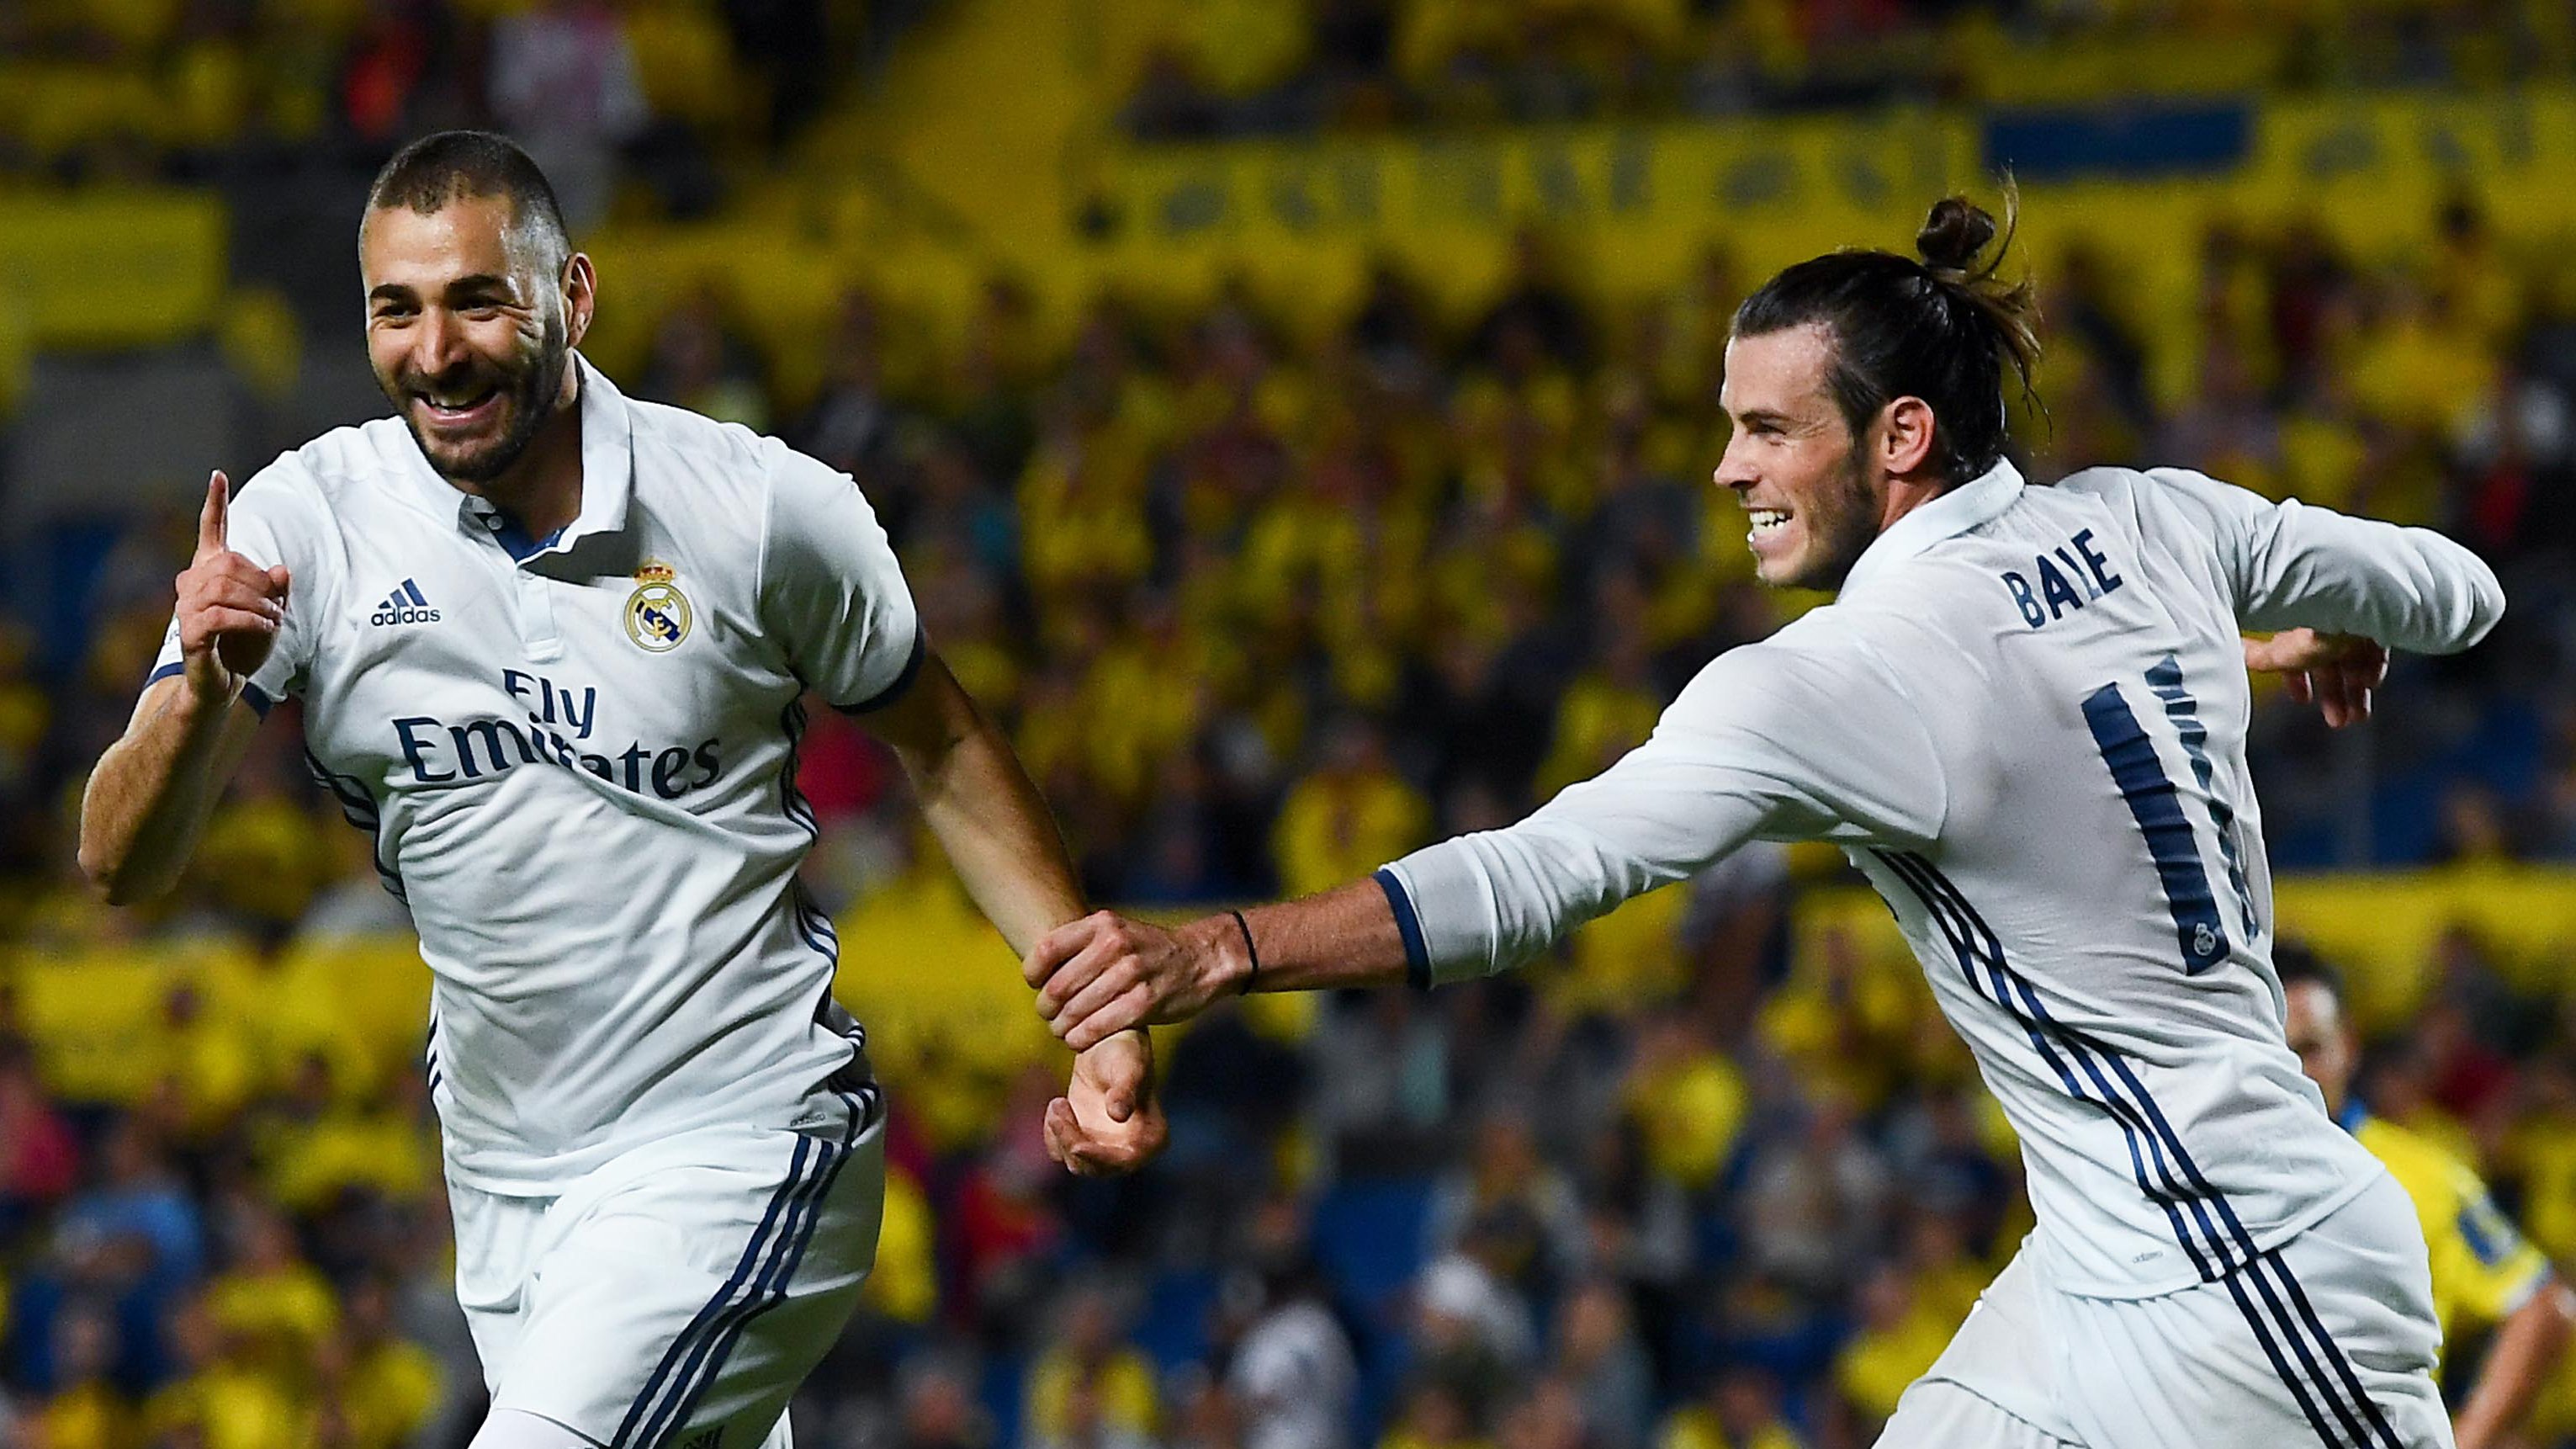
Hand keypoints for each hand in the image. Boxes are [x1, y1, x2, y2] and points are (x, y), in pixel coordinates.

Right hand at [175, 472, 289, 710]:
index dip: (214, 503)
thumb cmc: (244, 646)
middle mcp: (192, 583)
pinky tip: (266, 630)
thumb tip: (281, 569)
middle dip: (262, 587)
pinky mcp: (190, 632)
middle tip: (278, 610)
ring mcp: (187, 607)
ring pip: (225, 590)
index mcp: (211, 572)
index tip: (218, 475)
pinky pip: (222, 616)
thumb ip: (275, 590)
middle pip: (231, 566)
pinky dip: (250, 622)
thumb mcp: (270, 614)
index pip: (211, 531)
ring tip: (274, 622)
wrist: (224, 684)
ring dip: (259, 606)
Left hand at [1024, 911, 1238, 1050]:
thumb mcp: (1117, 930)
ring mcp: (1131, 974)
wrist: (1202, 960)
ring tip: (1060, 1030)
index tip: (1035, 985)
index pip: (1047, 949)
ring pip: (1075, 1010)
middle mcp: (1115, 945)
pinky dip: (1080, 1038)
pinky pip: (1098, 1027)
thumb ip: (1081, 943)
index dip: (1033, 972)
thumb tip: (1037, 970)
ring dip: (1061, 1027)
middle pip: (1058, 985)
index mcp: (1103, 924)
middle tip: (1048, 1016)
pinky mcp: (1144, 1003)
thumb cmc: (1149, 950)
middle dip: (1046, 1007)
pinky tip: (1077, 1039)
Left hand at [1044, 1029, 1167, 1175]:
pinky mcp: (1083, 1141)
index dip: (1099, 1158)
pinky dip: (1053, 1135)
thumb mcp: (1128, 1067)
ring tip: (1058, 1101)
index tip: (1077, 1146)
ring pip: (1076, 1163)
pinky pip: (1061, 1152)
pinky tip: (1057, 1104)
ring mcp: (1105, 1148)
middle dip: (1072, 1141)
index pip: (1125, 1161)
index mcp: (1152, 1138)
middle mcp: (1131, 1150)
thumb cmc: (1125, 1051)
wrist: (1105, 1043)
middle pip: (1095, 1167)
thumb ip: (1124, 1091)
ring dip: (1061, 1135)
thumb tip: (1119, 1115)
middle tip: (1058, 1105)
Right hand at [2243, 629, 2386, 728]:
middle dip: (2332, 697)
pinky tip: (2370, 683)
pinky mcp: (2379, 625)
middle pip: (2329, 665)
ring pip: (2354, 663)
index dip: (2296, 680)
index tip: (2302, 700)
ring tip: (2357, 718)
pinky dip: (2373, 670)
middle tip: (2337, 723)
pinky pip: (2376, 651)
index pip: (2294, 657)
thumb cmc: (2316, 630)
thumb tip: (2237, 652)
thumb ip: (2261, 659)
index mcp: (2297, 631)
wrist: (2354, 609)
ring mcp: (2353, 626)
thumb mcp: (2283, 653)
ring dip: (2355, 693)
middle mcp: (2325, 627)